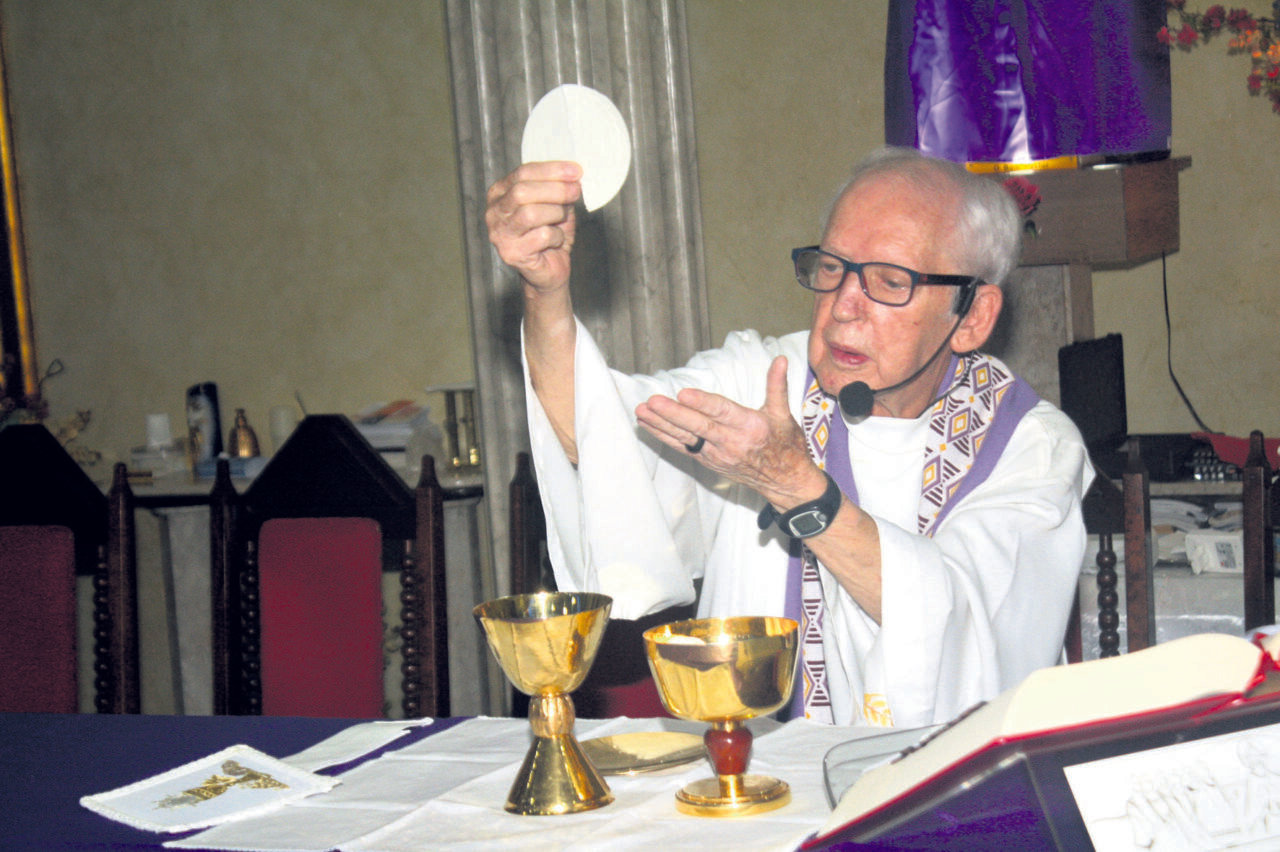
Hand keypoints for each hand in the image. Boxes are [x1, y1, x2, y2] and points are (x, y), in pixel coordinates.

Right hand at [485, 161, 581, 291]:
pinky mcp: (511, 253)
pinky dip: (556, 236)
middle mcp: (495, 212)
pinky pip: (541, 236)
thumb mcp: (554, 205)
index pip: (523, 173)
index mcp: (500, 193)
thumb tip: (573, 175)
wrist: (548, 269)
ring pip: (530, 213)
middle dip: (555, 190)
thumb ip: (558, 188)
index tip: (575, 171)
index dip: (551, 170)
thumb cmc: (549, 236)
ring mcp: (500, 234)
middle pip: (522, 191)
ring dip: (555, 214)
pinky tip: (555, 241)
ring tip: (561, 220)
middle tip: (575, 192)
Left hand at [635, 356, 825, 506]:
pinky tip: (647, 424)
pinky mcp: (707, 461)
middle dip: (673, 414)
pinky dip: (663, 436)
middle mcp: (730, 442)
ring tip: (641, 411)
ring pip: (685, 438)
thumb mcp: (783, 414)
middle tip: (653, 402)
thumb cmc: (785, 445)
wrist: (784, 481)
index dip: (702, 403)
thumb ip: (777, 385)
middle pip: (698, 427)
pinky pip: (682, 447)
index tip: (683, 394)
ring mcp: (716, 454)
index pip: (722, 412)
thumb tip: (780, 359)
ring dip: (661, 425)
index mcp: (750, 427)